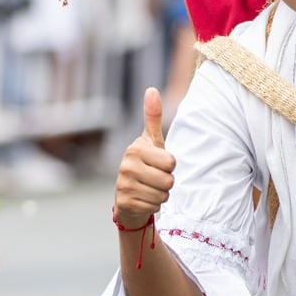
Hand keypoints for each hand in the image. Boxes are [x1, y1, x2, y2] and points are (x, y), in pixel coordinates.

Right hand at [114, 88, 175, 225]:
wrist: (128, 196)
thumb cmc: (145, 164)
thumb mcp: (151, 141)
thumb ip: (152, 117)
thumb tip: (151, 89)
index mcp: (135, 149)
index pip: (171, 162)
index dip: (170, 166)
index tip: (159, 164)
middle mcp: (126, 165)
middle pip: (169, 180)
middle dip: (167, 182)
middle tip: (155, 179)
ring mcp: (123, 184)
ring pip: (162, 194)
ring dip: (161, 195)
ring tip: (149, 189)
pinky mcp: (124, 202)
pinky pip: (154, 206)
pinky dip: (153, 205)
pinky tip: (143, 199)